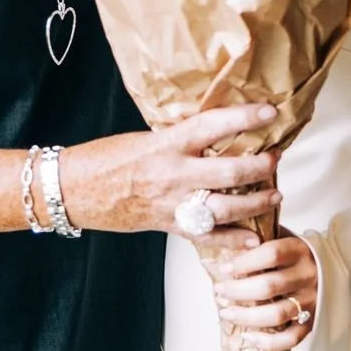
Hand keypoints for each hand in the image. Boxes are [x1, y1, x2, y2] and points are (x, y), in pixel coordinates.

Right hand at [62, 104, 280, 235]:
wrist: (74, 189)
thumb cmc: (106, 158)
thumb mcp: (146, 138)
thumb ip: (179, 140)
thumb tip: (214, 133)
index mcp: (167, 144)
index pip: (214, 125)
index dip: (245, 117)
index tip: (269, 112)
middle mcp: (173, 173)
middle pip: (229, 171)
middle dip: (260, 167)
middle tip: (276, 159)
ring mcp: (172, 203)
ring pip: (225, 206)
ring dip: (255, 202)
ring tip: (274, 195)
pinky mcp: (167, 224)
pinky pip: (206, 235)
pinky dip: (231, 239)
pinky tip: (252, 237)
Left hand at [213, 233, 317, 350]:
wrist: (329, 268)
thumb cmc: (295, 254)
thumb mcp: (281, 238)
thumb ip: (258, 243)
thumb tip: (227, 253)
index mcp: (300, 250)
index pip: (271, 254)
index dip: (244, 262)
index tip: (224, 268)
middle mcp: (308, 276)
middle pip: (269, 286)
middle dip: (237, 291)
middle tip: (219, 291)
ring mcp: (312, 301)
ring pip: (277, 314)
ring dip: (246, 316)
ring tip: (226, 313)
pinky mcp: (312, 323)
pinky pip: (291, 338)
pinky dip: (267, 342)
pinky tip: (248, 336)